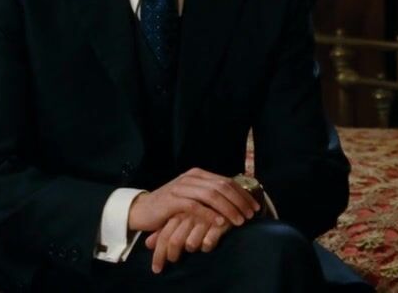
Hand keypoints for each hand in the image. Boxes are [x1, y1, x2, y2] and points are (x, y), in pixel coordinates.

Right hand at [127, 168, 260, 233]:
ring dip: (229, 208)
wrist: (142, 210)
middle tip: (250, 215)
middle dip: (240, 201)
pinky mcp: (172, 200)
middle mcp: (191, 177)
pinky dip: (210, 214)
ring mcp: (181, 187)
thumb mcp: (191, 197)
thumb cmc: (170, 207)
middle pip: (222, 186)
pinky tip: (220, 222)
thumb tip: (235, 203)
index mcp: (198, 175)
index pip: (226, 181)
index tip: (254, 207)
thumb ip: (209, 197)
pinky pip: (195, 206)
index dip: (243, 194)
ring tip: (239, 221)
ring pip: (211, 195)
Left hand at [145, 211, 231, 273]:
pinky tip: (206, 246)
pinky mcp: (218, 222)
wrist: (227, 194)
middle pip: (174, 241)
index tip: (156, 269)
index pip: (164, 237)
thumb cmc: (201, 209)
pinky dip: (206, 246)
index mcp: (177, 215)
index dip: (159, 254)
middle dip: (171, 256)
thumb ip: (164, 230)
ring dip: (190, 249)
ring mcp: (202, 219)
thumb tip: (147, 244)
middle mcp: (187, 217)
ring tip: (193, 249)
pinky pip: (209, 240)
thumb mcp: (181, 217)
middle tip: (173, 261)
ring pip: (191, 243)